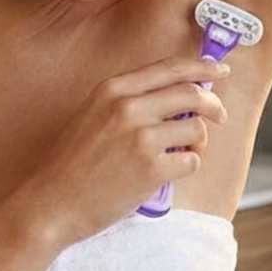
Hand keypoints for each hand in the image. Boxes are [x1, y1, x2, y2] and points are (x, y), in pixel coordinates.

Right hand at [32, 55, 230, 245]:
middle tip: (220, 115)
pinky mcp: (151, 169)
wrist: (51, 203)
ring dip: (199, 141)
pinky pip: (191, 161)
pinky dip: (187, 165)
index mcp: (113, 89)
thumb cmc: (72, 163)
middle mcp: (128, 107)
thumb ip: (131, 99)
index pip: (169, 68)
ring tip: (183, 151)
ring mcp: (141, 137)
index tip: (219, 70)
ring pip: (197, 128)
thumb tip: (178, 93)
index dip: (201, 67)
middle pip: (192, 92)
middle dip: (214, 103)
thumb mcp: (93, 113)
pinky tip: (169, 172)